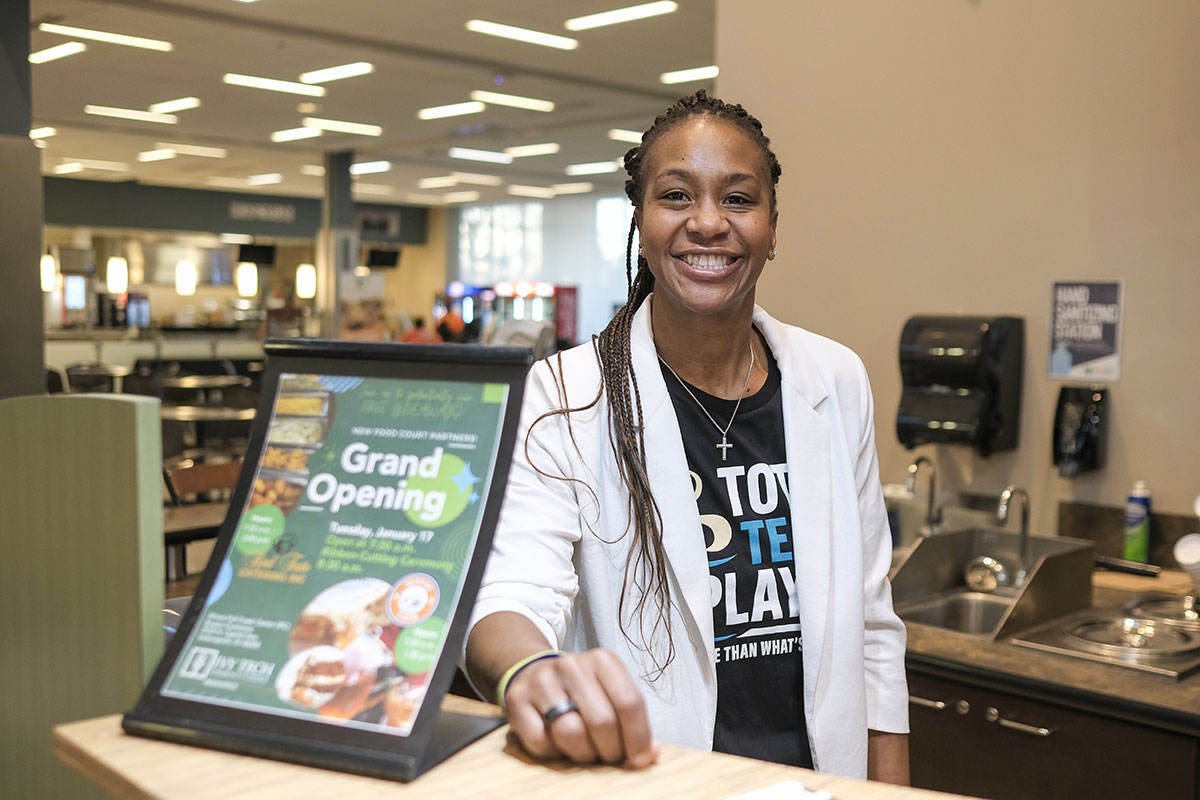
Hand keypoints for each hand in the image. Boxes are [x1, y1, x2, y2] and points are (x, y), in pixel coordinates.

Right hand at [503, 648, 659, 767]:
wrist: (534, 673)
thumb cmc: (582, 691)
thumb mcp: (611, 693)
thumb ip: (633, 720)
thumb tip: (650, 754)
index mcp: (602, 660)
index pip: (629, 702)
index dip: (638, 738)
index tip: (639, 759)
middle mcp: (571, 665)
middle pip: (602, 722)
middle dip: (610, 750)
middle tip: (608, 755)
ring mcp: (542, 680)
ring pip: (571, 733)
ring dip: (582, 753)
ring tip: (585, 750)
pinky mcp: (517, 699)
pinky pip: (541, 742)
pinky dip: (553, 752)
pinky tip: (557, 742)